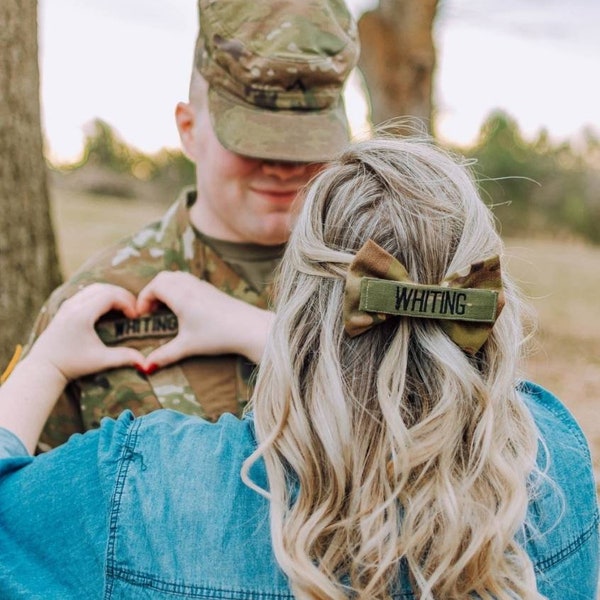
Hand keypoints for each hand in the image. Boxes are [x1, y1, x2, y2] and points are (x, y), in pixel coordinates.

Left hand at [27, 283, 144, 383]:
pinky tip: (109, 309)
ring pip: (95, 288)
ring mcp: (68, 304)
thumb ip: (123, 358)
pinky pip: (87, 293)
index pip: (110, 296)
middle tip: (134, 310)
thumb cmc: (72, 364)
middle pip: (104, 288)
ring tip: (124, 308)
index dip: (127, 302)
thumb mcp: (100, 361)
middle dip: (122, 296)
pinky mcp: (66, 308)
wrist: (44, 368)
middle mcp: (73, 305)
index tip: (135, 316)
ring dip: (112, 294)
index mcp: (82, 314)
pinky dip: (102, 296)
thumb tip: (145, 362)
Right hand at [136, 271, 272, 369]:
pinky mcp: (213, 290)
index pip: (154, 286)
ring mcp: (203, 286)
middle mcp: (191, 287)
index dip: (143, 298)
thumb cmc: (218, 336)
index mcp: (181, 296)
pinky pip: (190, 281)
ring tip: (165, 309)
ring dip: (166, 288)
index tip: (142, 315)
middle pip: (164, 277)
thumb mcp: (187, 347)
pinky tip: (184, 308)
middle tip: (150, 311)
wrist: (249, 328)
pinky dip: (179, 288)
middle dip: (152, 291)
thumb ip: (164, 355)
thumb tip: (145, 367)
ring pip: (178, 277)